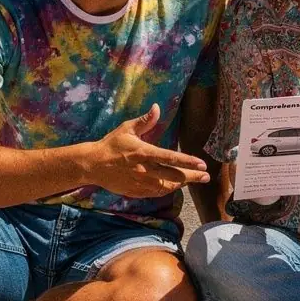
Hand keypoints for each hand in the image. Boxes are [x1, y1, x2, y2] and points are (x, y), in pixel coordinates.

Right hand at [90, 104, 210, 198]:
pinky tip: (174, 186)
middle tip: (206, 176)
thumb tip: (157, 107)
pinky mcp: (136, 191)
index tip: (202, 164)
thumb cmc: (111, 144)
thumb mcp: (127, 129)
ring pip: (167, 187)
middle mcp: (145, 170)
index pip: (171, 158)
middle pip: (174, 176)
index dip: (188, 161)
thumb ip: (145, 120)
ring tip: (192, 179)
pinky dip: (167, 190)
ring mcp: (141, 183)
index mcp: (144, 153)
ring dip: (182, 184)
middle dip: (192, 176)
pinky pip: (156, 193)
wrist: (93, 165)